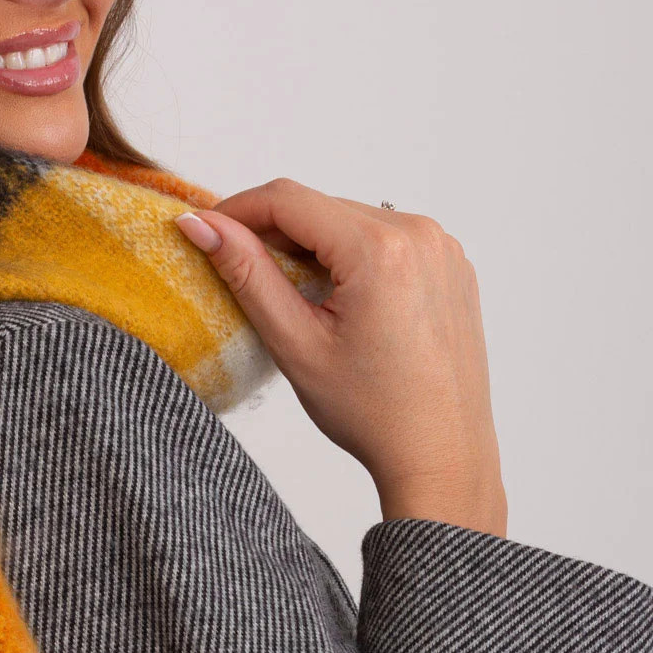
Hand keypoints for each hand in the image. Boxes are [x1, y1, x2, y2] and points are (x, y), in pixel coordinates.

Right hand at [176, 181, 506, 535]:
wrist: (440, 453)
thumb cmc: (373, 412)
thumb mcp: (295, 343)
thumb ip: (246, 274)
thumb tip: (201, 224)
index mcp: (381, 249)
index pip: (288, 199)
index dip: (237, 208)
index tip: (205, 229)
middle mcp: (419, 234)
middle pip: (321, 206)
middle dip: (275, 232)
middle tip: (243, 275)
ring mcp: (442, 246)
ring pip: (352, 220)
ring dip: (314, 244)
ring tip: (298, 299)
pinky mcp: (451, 263)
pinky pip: (387, 238)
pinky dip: (352, 256)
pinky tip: (341, 303)